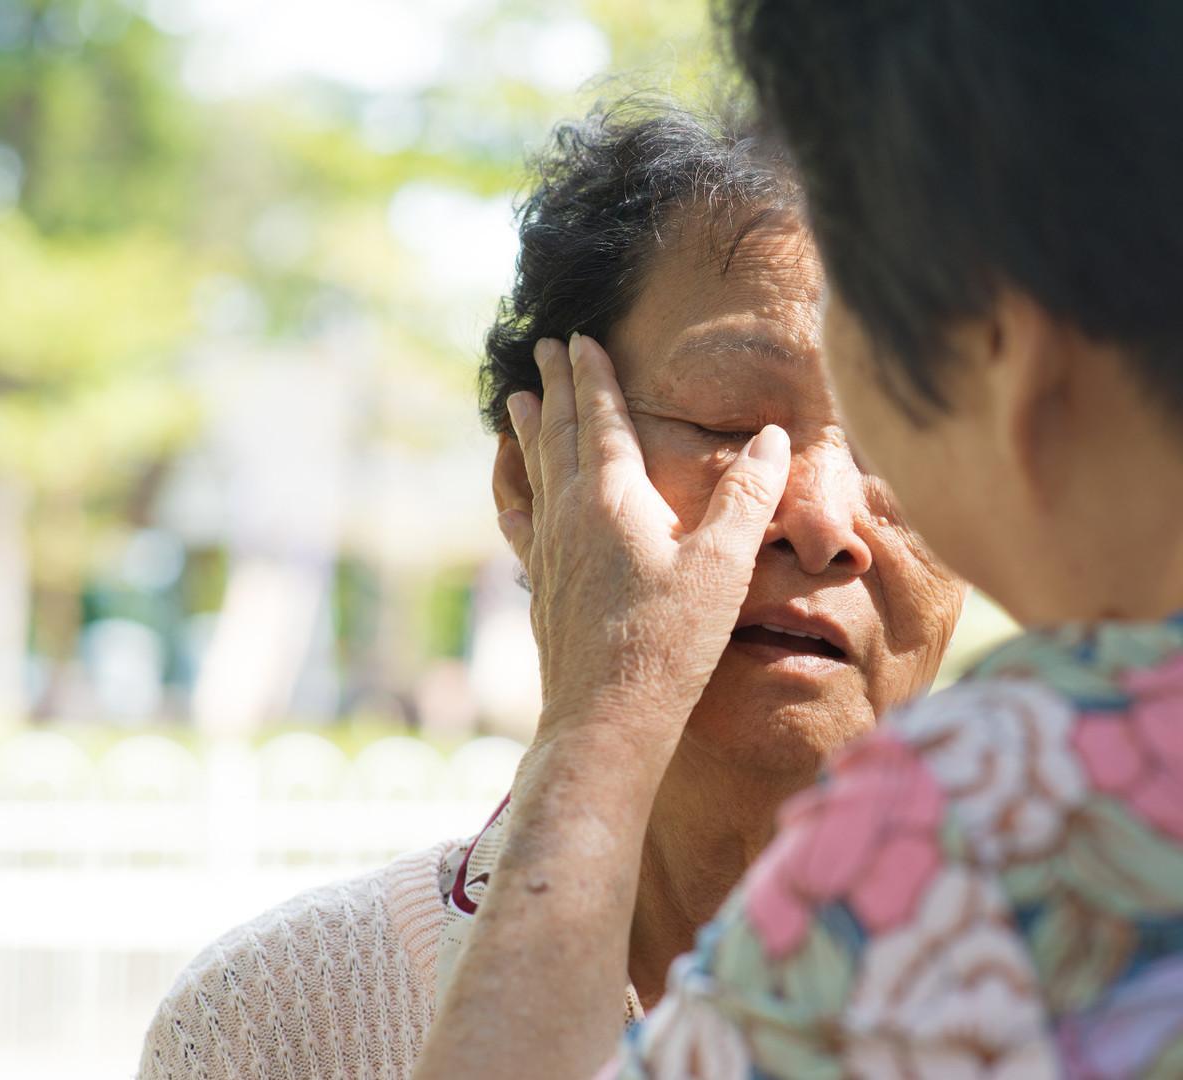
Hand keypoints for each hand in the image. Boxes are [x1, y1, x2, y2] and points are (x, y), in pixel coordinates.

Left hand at [501, 334, 790, 758]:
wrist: (608, 719)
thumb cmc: (670, 644)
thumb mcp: (723, 565)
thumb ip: (748, 495)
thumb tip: (774, 436)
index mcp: (612, 498)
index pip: (600, 418)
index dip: (591, 375)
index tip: (577, 339)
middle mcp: (570, 515)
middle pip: (557, 434)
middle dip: (552, 388)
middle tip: (541, 351)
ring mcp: (548, 552)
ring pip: (535, 473)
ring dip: (527, 433)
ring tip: (511, 404)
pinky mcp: (541, 587)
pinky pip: (521, 524)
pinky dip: (515, 496)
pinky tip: (509, 497)